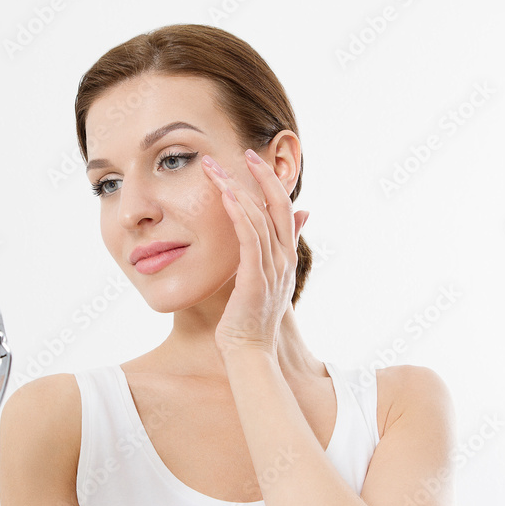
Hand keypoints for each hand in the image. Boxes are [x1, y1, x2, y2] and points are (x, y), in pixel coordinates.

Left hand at [201, 148, 309, 356]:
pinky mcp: (255, 280)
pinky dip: (238, 214)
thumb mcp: (262, 282)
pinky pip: (249, 239)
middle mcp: (283, 260)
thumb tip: (286, 224)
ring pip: (259, 218)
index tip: (253, 161)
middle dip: (261, 176)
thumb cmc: (247, 322)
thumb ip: (269, 254)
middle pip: (278, 206)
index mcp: (285, 258)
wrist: (249, 353)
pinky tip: (224, 196)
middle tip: (244, 151)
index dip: (271, 183)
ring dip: (237, 189)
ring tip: (218, 169)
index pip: (283, 210)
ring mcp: (272, 269)